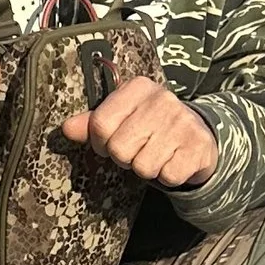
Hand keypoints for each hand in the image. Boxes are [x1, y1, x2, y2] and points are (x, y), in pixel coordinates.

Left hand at [61, 75, 217, 188]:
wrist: (198, 134)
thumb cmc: (151, 126)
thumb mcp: (122, 117)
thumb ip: (93, 123)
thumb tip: (67, 128)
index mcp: (138, 88)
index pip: (100, 124)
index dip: (101, 143)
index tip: (111, 143)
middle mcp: (162, 100)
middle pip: (119, 149)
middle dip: (125, 158)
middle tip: (139, 149)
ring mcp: (183, 122)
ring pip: (143, 167)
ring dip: (147, 169)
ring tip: (157, 154)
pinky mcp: (198, 146)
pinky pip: (168, 177)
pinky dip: (168, 176)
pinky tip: (173, 161)